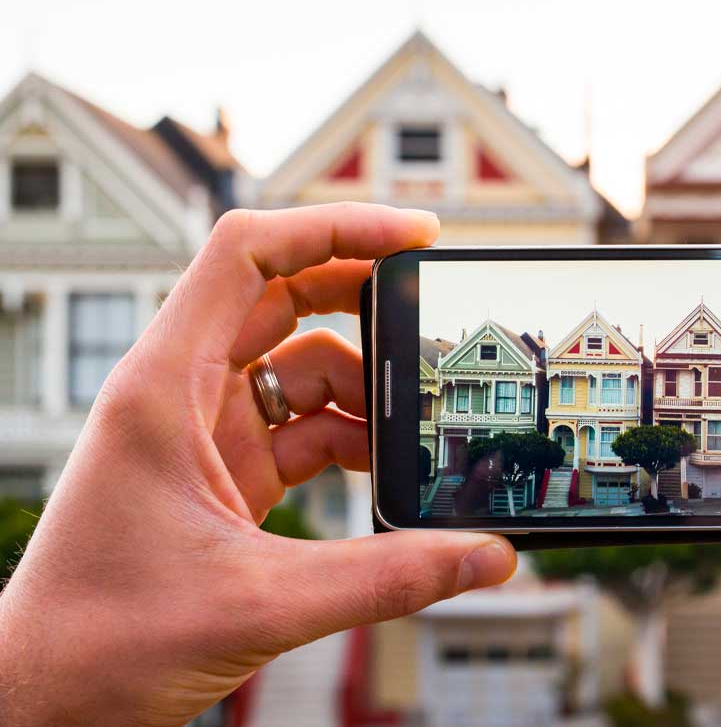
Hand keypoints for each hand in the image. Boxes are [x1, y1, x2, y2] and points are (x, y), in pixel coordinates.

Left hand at [0, 204, 516, 726]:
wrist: (46, 697)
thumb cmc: (103, 641)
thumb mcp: (261, 603)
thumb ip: (388, 578)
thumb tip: (488, 557)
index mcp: (166, 387)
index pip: (247, 253)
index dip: (334, 225)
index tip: (411, 235)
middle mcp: (182, 392)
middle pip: (283, 295)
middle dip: (364, 295)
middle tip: (434, 307)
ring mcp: (204, 430)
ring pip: (301, 367)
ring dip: (365, 389)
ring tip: (421, 422)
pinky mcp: (223, 471)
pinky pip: (303, 426)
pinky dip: (351, 438)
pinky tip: (390, 468)